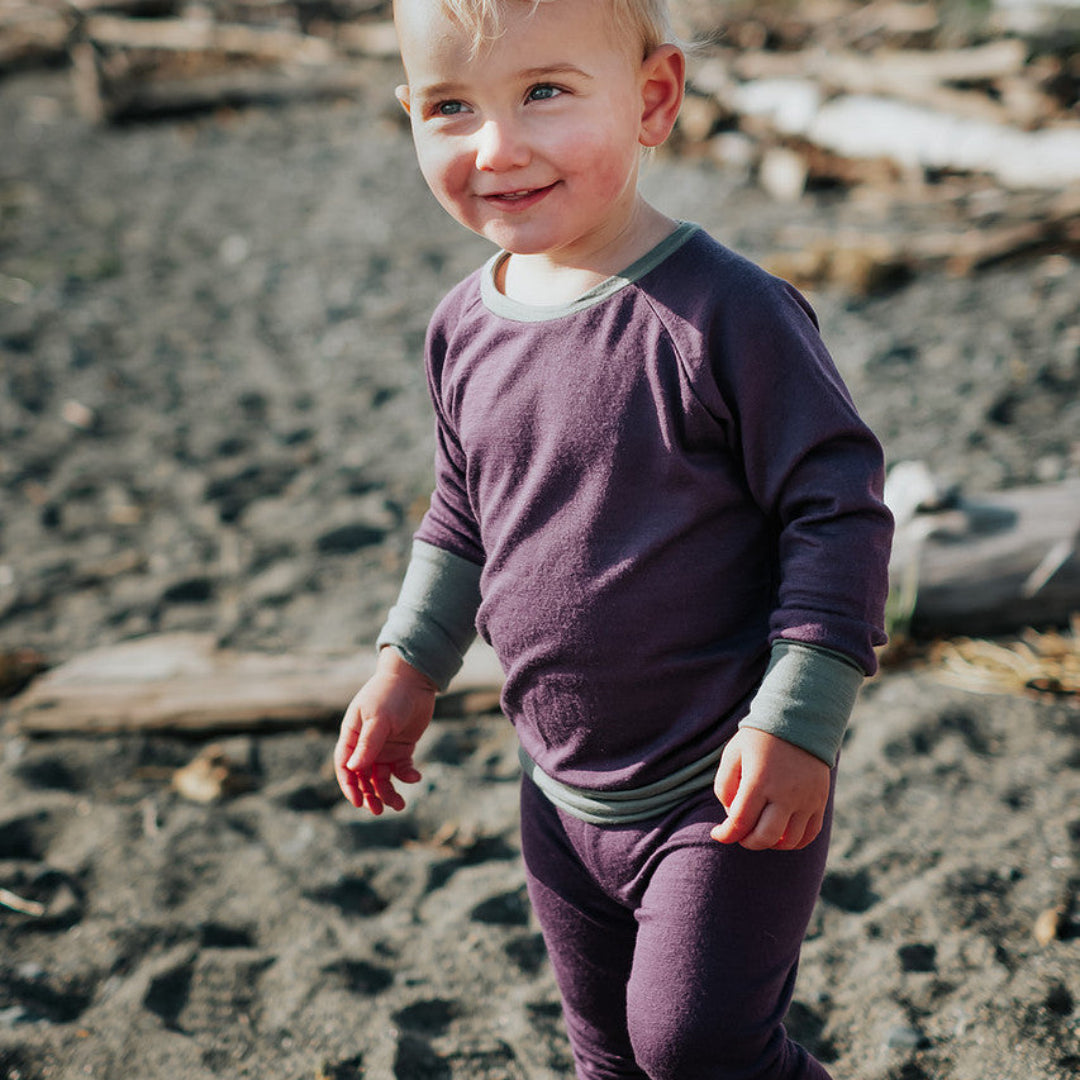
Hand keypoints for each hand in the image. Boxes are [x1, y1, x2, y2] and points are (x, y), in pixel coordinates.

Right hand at [334, 648, 437, 814]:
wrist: (414, 679)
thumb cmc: (390, 694)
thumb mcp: (378, 719)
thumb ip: (368, 744)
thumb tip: (352, 769)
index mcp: (352, 736)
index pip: (345, 766)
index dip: (349, 785)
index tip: (358, 802)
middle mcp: (366, 745)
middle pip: (363, 777)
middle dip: (369, 794)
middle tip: (378, 810)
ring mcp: (384, 747)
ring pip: (382, 777)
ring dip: (388, 792)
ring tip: (399, 805)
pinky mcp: (402, 748)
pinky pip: (401, 768)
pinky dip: (407, 776)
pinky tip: (415, 777)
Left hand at [710, 727, 829, 850]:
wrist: (799, 719)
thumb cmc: (759, 737)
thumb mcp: (733, 753)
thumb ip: (724, 786)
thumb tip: (730, 816)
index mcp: (759, 780)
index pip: (740, 822)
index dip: (726, 834)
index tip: (718, 834)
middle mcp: (785, 793)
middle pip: (764, 837)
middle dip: (746, 841)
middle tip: (739, 834)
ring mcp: (806, 798)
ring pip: (788, 841)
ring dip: (770, 844)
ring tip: (760, 832)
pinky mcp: (819, 800)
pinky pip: (809, 834)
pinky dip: (794, 842)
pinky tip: (781, 835)